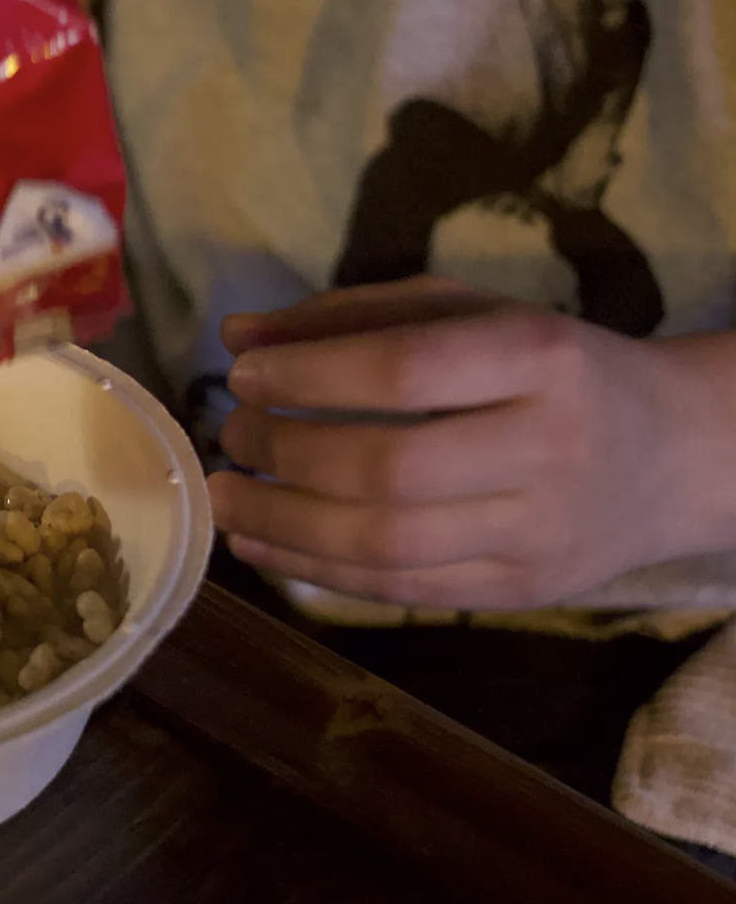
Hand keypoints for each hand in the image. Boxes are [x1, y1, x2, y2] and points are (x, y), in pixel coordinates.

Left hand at [207, 278, 735, 608]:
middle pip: (388, 467)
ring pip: (386, 544)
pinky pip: (399, 590)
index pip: (407, 369)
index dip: (309, 374)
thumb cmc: (548, 366)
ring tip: (226, 495)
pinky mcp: (519, 591)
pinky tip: (259, 543)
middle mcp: (547, 448)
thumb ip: (350, 316)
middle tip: (232, 434)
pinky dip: (313, 570)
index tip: (245, 374)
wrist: (676, 453)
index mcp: (540, 358)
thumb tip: (237, 337)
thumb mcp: (469, 313)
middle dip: (284, 452)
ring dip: (281, 523)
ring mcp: (537, 532)